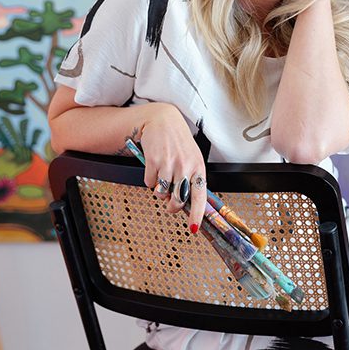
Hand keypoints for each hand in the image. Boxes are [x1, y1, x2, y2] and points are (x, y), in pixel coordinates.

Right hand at [134, 102, 208, 229]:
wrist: (163, 120)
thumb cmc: (179, 142)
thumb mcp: (192, 158)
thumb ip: (191, 179)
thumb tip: (187, 203)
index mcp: (198, 167)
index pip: (199, 197)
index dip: (196, 215)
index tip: (193, 229)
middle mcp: (185, 167)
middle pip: (177, 200)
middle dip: (172, 206)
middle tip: (170, 204)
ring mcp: (169, 164)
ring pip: (161, 194)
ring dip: (159, 192)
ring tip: (162, 178)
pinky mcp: (154, 161)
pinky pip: (149, 184)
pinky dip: (150, 181)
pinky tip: (154, 169)